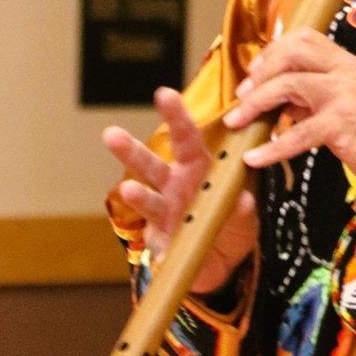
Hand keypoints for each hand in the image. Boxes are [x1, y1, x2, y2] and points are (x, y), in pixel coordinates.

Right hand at [103, 86, 257, 294]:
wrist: (220, 261)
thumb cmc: (230, 224)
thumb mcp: (244, 215)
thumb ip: (241, 209)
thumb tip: (243, 199)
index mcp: (196, 169)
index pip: (186, 139)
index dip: (176, 117)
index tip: (163, 94)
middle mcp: (173, 186)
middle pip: (150, 165)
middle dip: (130, 151)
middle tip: (111, 135)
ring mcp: (163, 214)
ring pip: (145, 200)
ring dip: (136, 196)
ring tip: (128, 192)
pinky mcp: (159, 243)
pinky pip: (156, 242)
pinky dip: (160, 245)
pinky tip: (162, 249)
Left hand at [223, 26, 355, 177]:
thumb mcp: (349, 99)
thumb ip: (316, 93)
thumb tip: (277, 95)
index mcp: (345, 62)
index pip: (304, 38)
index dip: (274, 51)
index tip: (256, 72)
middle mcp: (344, 70)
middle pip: (292, 54)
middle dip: (261, 72)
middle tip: (241, 95)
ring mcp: (343, 95)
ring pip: (288, 86)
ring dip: (255, 104)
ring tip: (236, 122)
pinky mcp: (341, 124)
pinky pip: (297, 135)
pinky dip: (271, 149)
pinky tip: (254, 158)